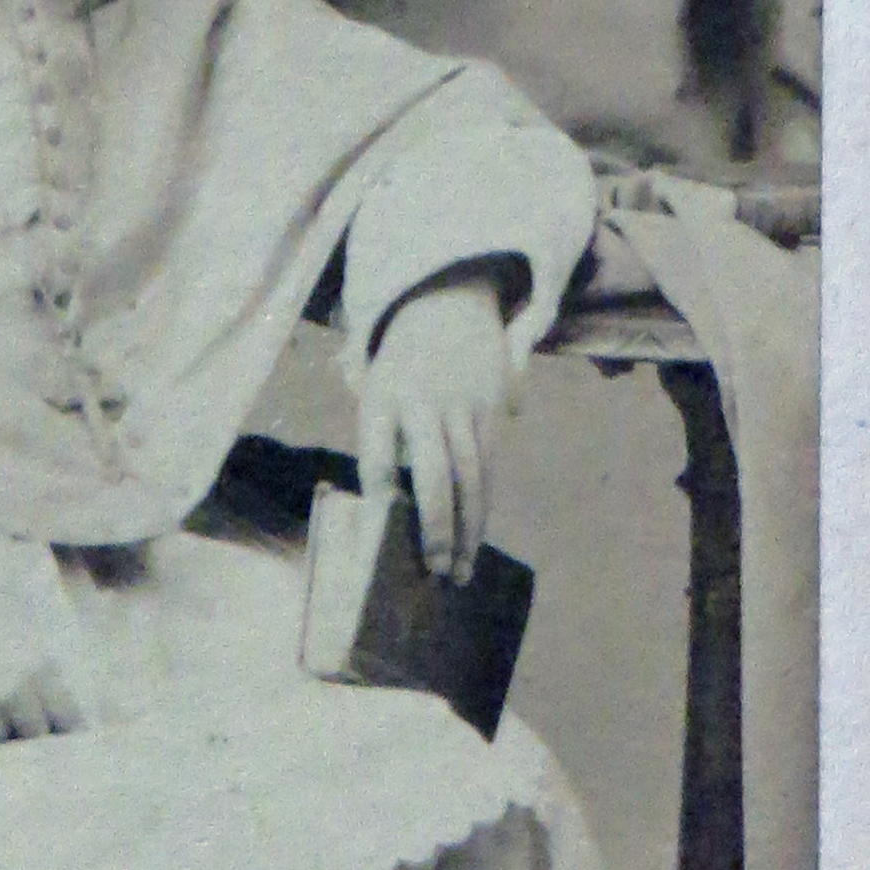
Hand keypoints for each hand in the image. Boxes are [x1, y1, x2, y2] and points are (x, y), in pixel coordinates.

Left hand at [356, 277, 515, 581]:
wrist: (447, 299)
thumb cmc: (402, 366)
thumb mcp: (377, 389)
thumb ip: (381, 442)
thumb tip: (383, 508)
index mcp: (382, 398)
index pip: (376, 452)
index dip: (378, 491)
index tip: (377, 532)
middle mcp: (422, 402)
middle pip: (433, 472)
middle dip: (434, 525)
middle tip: (434, 569)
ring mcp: (462, 405)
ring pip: (471, 476)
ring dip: (468, 529)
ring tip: (460, 570)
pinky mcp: (493, 407)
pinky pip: (489, 465)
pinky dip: (482, 506)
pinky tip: (476, 538)